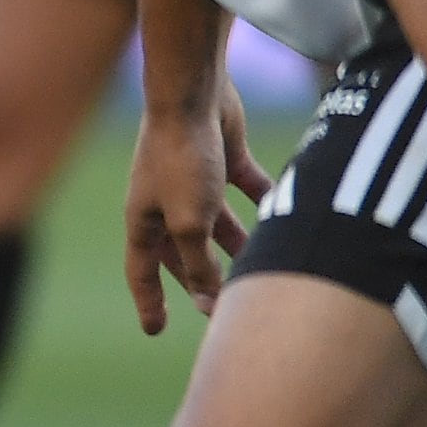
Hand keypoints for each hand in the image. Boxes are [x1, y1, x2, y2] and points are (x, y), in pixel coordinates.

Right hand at [124, 81, 269, 336]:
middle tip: (219, 310)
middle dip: (200, 279)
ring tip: (263, 269)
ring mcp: (194, 179)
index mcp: (144, 219)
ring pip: (217, 224)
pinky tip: (284, 213)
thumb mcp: (190, 222)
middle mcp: (165, 202)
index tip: (155, 331)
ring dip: (238, 247)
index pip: (142, 271)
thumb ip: (200, 264)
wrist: (192, 95)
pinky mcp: (222, 158)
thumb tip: (206, 301)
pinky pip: (245, 189)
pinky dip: (262, 202)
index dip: (149, 302)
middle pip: (182, 251)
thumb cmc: (181, 159)